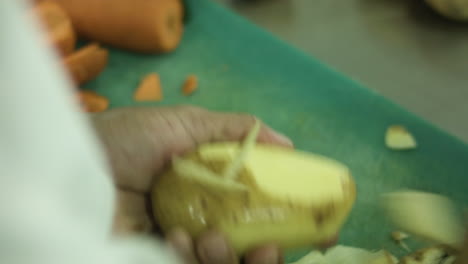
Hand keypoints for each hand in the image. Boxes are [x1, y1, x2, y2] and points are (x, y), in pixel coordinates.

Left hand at [91, 106, 292, 263]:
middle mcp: (203, 221)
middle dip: (266, 257)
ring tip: (210, 239)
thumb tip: (289, 144)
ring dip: (229, 260)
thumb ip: (236, 131)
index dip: (286, 227)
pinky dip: (190, 260)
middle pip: (248, 252)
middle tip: (267, 249)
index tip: (314, 234)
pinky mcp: (156, 260)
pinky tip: (173, 239)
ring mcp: (180, 246)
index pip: (260, 215)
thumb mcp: (186, 123)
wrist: (76, 161)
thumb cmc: (130, 137)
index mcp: (215, 191)